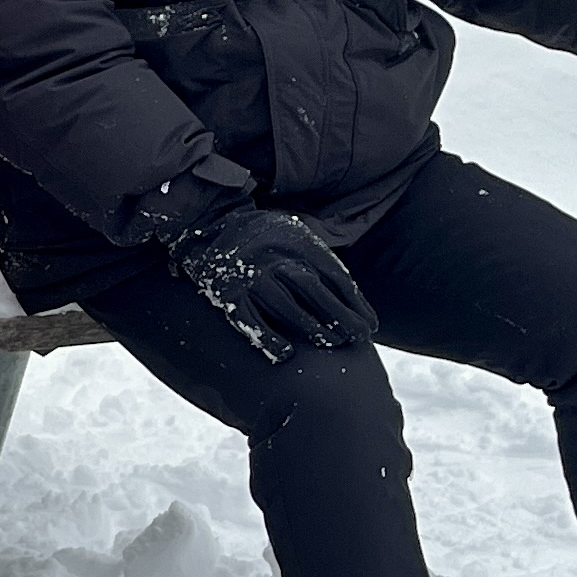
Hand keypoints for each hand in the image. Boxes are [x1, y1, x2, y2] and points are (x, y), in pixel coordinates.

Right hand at [170, 207, 376, 362]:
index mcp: (295, 240)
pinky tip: (286, 354)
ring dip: (313, 329)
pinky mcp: (225, 293)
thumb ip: (317, 256)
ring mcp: (248, 275)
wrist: (207, 221)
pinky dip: (268, 339)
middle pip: (315, 291)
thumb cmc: (261, 235)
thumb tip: (351, 294)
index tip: (370, 325)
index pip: (334, 276)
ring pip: (286, 307)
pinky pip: (249, 321)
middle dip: (341, 317)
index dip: (356, 303)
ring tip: (333, 344)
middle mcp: (272, 256)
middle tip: (359, 338)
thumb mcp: (293, 232)